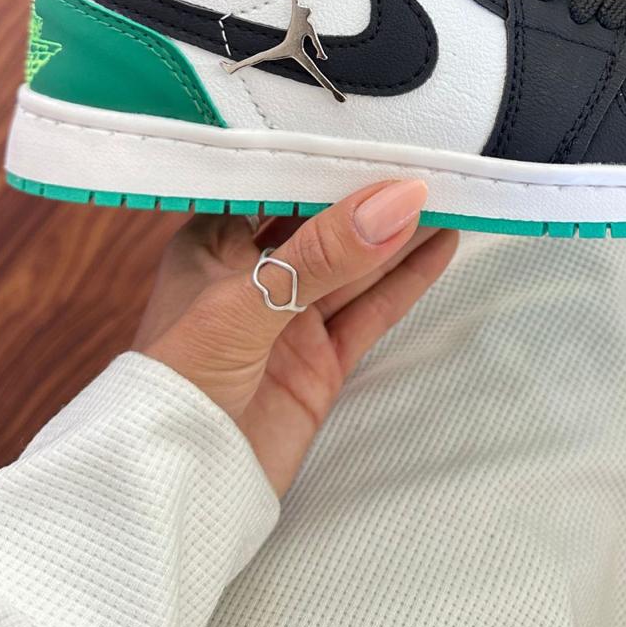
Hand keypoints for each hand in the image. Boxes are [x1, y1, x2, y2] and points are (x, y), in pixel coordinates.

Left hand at [134, 180, 456, 495]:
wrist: (172, 493)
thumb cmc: (177, 384)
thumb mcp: (245, 304)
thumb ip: (324, 253)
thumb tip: (398, 200)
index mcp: (212, 243)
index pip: (278, 187)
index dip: (327, 162)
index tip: (379, 133)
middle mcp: (253, 275)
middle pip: (326, 224)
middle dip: (373, 195)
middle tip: (431, 158)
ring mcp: (291, 319)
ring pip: (357, 265)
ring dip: (401, 232)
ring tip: (454, 190)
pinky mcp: (321, 361)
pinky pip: (372, 310)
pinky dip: (407, 279)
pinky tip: (441, 245)